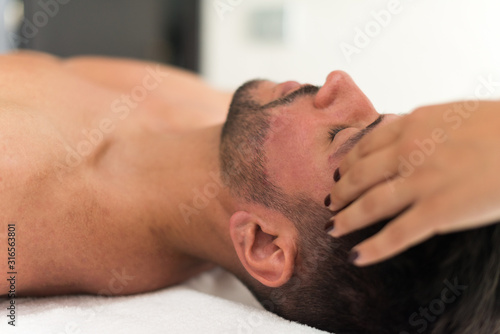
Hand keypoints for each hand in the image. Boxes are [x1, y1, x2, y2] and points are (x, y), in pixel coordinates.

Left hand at [326, 100, 499, 265]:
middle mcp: (409, 152)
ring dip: (346, 218)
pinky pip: (397, 234)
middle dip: (341, 191)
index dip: (349, 161)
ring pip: (370, 204)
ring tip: (332, 228)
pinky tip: (357, 257)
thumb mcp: (455, 113)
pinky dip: (374, 248)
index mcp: (414, 124)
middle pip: (360, 175)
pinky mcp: (439, 211)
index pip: (367, 145)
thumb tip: (403, 131)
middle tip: (330, 201)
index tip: (340, 171)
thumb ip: (424, 125)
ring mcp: (422, 182)